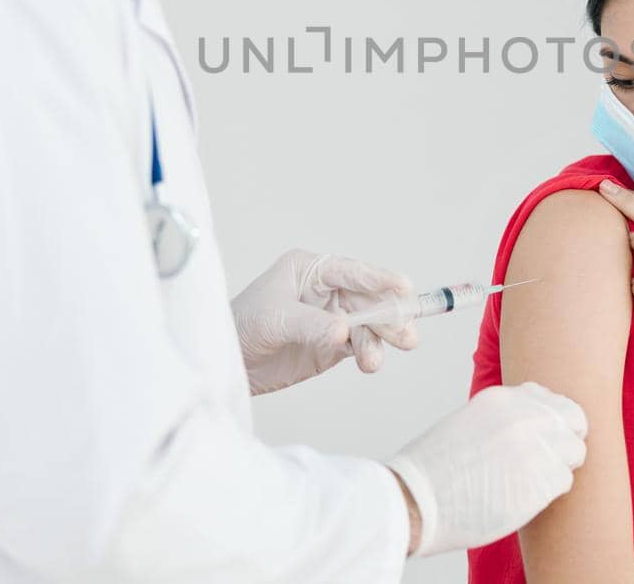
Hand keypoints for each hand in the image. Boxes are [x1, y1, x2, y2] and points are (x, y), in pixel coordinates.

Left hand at [231, 249, 418, 394]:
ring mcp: (330, 318)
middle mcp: (324, 291)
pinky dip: (368, 353)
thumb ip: (312, 325)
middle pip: (367, 300)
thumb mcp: (276, 319)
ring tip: (375, 361)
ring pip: (367, 325)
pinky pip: (359, 345)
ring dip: (378, 341)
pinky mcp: (331, 345)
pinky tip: (370, 363)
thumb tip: (344, 332)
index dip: (379, 278)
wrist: (226, 362)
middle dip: (387, 316)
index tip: (403, 287)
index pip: (351, 271)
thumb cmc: (242, 326)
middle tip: (406, 333)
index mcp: (309, 270)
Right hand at [386, 383, 587, 557]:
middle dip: (567, 439)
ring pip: (574, 452)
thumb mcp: (468, 423)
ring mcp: (535, 448)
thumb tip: (534, 431)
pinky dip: (549, 492)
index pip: (551, 399)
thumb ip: (504, 419)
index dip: (552, 421)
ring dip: (558, 467)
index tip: (543, 437)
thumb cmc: (434, 470)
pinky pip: (564, 481)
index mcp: (502, 399)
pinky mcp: (540, 482)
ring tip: (530, 482)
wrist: (415, 501)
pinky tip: (524, 497)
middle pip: (574, 419)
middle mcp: (523, 417)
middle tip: (551, 460)